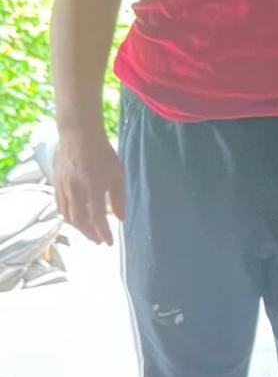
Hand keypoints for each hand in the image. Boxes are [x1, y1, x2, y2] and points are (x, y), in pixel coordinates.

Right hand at [54, 127, 124, 245]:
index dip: (103, 232)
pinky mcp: (56, 183)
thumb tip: (121, 219)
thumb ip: (119, 198)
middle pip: (80, 220)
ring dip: (79, 228)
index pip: (97, 217)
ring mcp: (63, 186)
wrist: (78, 134)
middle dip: (90, 234)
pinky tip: (75, 219)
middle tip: (99, 241)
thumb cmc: (102, 153)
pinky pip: (60, 206)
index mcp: (93, 185)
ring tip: (89, 232)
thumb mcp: (117, 173)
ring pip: (68, 215)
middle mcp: (76, 188)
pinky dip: (68, 216)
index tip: (109, 242)